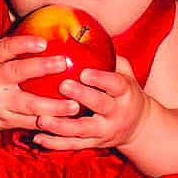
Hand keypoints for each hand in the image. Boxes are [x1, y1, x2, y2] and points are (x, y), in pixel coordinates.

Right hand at [0, 34, 80, 132]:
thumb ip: (13, 50)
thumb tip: (50, 30)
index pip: (5, 47)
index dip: (24, 44)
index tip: (44, 41)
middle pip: (17, 73)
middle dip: (41, 68)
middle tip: (64, 63)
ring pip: (28, 105)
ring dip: (54, 106)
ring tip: (75, 105)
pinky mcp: (5, 121)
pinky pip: (29, 122)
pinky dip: (49, 122)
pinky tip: (67, 121)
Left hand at [32, 56, 147, 151]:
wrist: (139, 128)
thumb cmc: (126, 94)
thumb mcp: (126, 75)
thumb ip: (111, 58)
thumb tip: (90, 32)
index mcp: (126, 94)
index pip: (116, 85)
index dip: (101, 79)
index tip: (85, 72)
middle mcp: (116, 114)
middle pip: (100, 106)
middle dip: (82, 97)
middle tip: (62, 86)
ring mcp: (104, 131)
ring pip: (82, 130)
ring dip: (61, 126)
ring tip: (42, 118)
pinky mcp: (94, 144)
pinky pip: (73, 145)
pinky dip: (55, 143)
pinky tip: (37, 137)